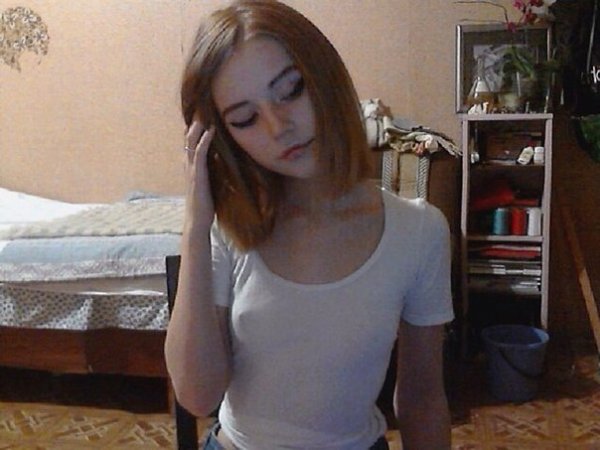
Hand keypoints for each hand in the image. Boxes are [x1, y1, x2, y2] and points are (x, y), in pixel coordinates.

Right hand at [183, 116, 215, 230]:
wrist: (197, 220)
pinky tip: (210, 130)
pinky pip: (199, 152)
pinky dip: (204, 140)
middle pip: (187, 141)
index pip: (190, 147)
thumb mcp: (208, 187)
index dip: (193, 133)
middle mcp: (188, 167)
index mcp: (191, 170)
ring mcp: (191, 170)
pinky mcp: (197, 174)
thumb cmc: (204, 207)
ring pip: (191, 143)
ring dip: (197, 128)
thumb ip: (210, 176)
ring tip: (203, 114)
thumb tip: (219, 168)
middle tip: (199, 110)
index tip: (199, 119)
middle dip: (192, 126)